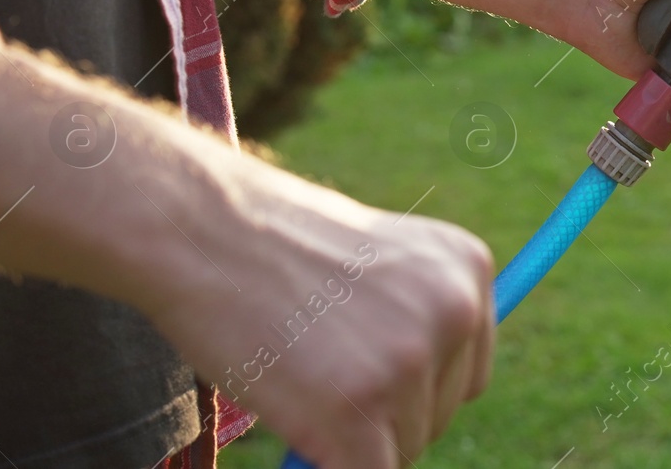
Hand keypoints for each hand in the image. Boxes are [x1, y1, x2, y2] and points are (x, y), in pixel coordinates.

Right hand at [148, 172, 494, 468]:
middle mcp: (456, 309)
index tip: (361, 368)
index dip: (412, 390)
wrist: (202, 226)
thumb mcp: (379, 259)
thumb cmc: (274, 243)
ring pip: (401, 451)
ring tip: (298, 377)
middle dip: (381, 414)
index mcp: (467, 268)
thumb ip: (415, 315)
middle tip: (316, 366)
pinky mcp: (360, 408)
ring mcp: (410, 360)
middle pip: (438, 416)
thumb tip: (424, 396)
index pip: (467, 376)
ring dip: (352, 438)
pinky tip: (299, 436)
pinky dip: (329, 467)